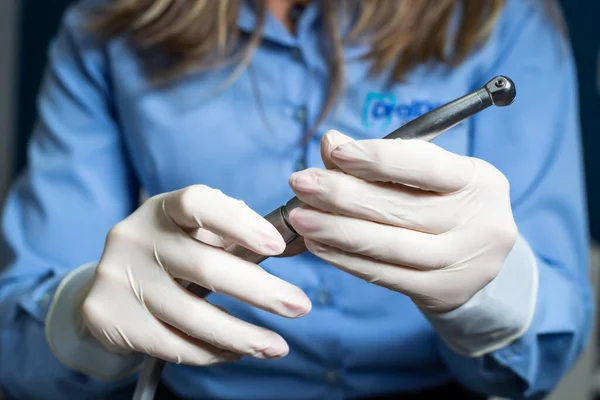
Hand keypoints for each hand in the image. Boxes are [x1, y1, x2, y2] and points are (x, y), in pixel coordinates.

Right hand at [82, 185, 311, 364]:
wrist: (109, 285)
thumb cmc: (171, 252)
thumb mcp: (194, 233)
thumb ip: (234, 235)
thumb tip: (289, 243)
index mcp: (162, 209)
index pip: (198, 204)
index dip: (239, 223)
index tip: (277, 247)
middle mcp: (135, 237)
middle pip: (203, 267)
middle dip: (260, 291)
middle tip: (299, 306)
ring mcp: (118, 278)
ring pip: (190, 316)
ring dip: (242, 335)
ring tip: (276, 346)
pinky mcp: (108, 318)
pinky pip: (171, 343)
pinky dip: (211, 352)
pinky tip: (236, 351)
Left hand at [288, 131, 517, 313]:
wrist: (477, 263)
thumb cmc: (443, 205)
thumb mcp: (425, 177)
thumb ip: (379, 159)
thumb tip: (331, 143)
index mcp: (478, 181)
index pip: (426, 166)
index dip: (378, 159)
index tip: (335, 152)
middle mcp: (479, 222)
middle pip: (400, 207)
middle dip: (342, 194)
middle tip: (300, 183)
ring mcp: (462, 262)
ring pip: (389, 245)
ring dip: (337, 230)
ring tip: (301, 217)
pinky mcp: (441, 292)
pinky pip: (385, 275)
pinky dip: (346, 259)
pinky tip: (318, 245)